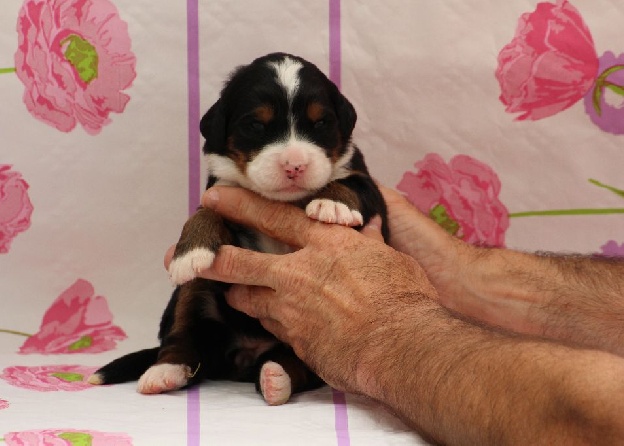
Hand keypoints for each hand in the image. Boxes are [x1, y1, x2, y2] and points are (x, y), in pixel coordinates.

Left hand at [188, 186, 440, 392]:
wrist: (401, 345)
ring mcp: (291, 309)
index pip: (274, 217)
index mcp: (325, 244)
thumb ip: (370, 243)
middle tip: (186, 256)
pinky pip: (272, 328)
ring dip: (240, 294)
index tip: (215, 197)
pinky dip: (270, 321)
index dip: (240, 206)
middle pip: (239, 262)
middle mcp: (299, 273)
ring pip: (248, 298)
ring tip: (232, 291)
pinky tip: (272, 321)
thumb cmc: (404, 297)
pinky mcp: (294, 341)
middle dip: (210, 258)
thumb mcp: (390, 259)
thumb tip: (368, 227)